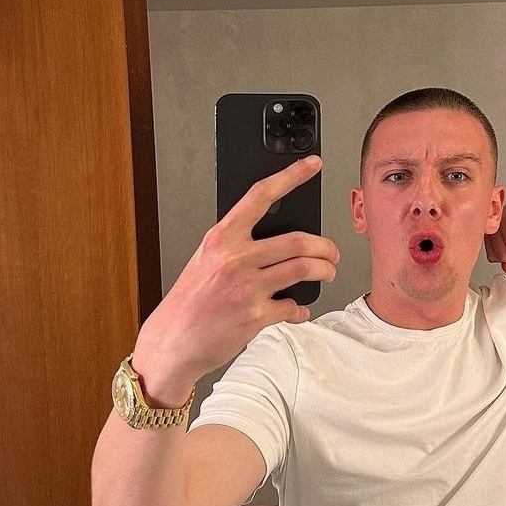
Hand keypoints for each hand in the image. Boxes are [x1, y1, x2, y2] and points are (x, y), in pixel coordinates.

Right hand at [133, 154, 339, 394]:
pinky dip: (301, 309)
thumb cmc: (189, 302)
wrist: (172, 340)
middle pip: (297, 240)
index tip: (312, 165)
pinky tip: (298, 309)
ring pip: (303, 269)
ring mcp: (247, 288)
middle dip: (325, 246)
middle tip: (332, 253)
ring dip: (325, 271)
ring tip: (327, 272)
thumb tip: (274, 239)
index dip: (291, 176)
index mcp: (222, 238)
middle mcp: (235, 259)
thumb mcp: (205, 260)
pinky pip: (293, 307)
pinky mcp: (255, 316)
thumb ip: (235, 246)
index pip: (261, 196)